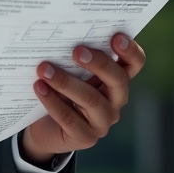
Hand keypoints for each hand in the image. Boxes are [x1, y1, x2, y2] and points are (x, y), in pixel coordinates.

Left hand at [19, 34, 145, 166]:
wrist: (44, 127)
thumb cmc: (60, 90)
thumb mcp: (70, 72)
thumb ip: (72, 57)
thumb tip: (59, 36)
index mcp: (115, 80)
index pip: (133, 65)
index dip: (130, 51)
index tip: (117, 37)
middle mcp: (115, 101)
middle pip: (118, 80)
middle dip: (99, 63)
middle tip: (76, 51)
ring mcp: (102, 121)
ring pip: (91, 100)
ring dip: (66, 82)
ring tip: (44, 69)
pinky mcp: (84, 137)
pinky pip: (69, 118)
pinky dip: (52, 101)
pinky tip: (39, 87)